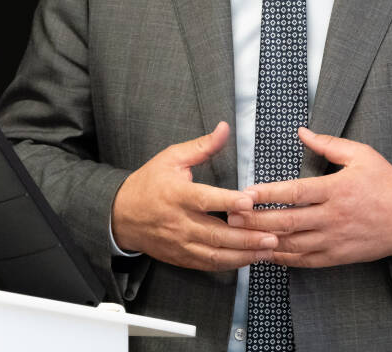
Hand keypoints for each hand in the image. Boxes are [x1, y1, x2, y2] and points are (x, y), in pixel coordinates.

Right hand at [111, 121, 278, 270]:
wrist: (119, 216)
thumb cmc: (148, 183)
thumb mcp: (171, 158)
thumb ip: (201, 146)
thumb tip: (224, 128)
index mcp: (177, 195)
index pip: (205, 200)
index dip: (228, 202)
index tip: (249, 202)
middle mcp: (179, 222)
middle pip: (215, 233)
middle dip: (246, 237)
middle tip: (272, 236)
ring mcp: (180, 243)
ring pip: (215, 254)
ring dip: (243, 255)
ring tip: (268, 250)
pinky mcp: (181, 257)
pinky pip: (208, 264)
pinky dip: (230, 264)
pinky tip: (249, 259)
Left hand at [227, 128, 391, 266]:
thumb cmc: (386, 185)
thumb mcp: (363, 155)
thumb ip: (329, 144)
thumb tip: (302, 132)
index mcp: (336, 189)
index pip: (294, 192)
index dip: (267, 193)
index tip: (246, 192)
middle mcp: (332, 217)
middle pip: (286, 221)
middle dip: (255, 220)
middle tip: (232, 216)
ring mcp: (333, 239)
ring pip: (291, 243)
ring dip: (263, 240)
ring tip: (241, 235)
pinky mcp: (336, 257)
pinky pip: (304, 260)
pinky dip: (282, 258)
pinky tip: (267, 252)